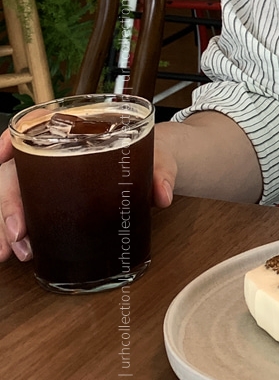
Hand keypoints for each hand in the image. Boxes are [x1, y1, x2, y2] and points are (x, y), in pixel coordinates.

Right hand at [0, 126, 177, 263]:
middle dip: (9, 204)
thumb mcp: (159, 156)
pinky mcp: (59, 199)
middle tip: (17, 234)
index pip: (34, 127)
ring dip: (7, 225)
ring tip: (12, 252)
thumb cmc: (151, 153)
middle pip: (17, 172)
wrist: (158, 165)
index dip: (12, 140)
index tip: (3, 154)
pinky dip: (21, 232)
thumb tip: (162, 195)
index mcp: (78, 131)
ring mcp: (54, 178)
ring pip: (16, 196)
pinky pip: (32, 212)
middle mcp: (57, 152)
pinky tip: (19, 250)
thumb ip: (161, 171)